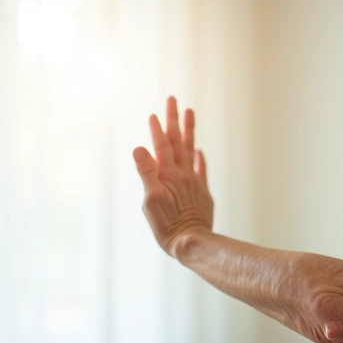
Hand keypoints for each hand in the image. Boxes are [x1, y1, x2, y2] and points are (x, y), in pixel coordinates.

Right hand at [133, 96, 213, 258]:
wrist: (193, 243)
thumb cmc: (167, 226)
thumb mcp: (150, 201)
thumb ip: (146, 173)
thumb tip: (140, 148)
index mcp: (168, 174)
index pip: (161, 146)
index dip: (157, 129)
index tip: (154, 114)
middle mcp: (183, 174)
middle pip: (178, 141)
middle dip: (174, 120)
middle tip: (173, 99)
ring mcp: (194, 182)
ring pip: (191, 150)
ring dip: (189, 131)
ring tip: (190, 113)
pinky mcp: (202, 193)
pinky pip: (201, 170)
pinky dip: (199, 158)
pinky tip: (198, 151)